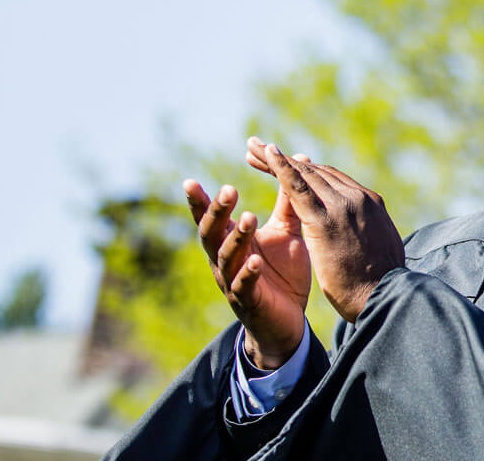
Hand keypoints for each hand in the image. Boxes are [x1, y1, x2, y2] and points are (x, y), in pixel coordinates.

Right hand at [185, 176, 311, 368]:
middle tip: (228, 190)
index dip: (199, 202)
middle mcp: (225, 260)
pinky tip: (256, 262)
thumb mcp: (286, 232)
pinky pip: (244, 287)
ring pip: (226, 258)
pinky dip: (248, 274)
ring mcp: (233, 281)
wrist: (287, 321)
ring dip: (237, 238)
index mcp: (230, 241)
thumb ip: (287, 202)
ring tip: (250, 217)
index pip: (210, 218)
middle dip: (217, 212)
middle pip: (212, 233)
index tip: (189, 182)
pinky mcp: (249, 302)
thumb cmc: (281, 272)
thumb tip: (293, 163)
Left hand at [259, 142, 405, 322]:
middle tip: (259, 149)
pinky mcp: (325, 220)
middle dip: (286, 160)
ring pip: (305, 175)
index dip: (305, 171)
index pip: (332, 180)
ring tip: (252, 150)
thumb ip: (368, 234)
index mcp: (370, 204)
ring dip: (276, 160)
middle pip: (316, 172)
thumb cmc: (380, 285)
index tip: (286, 164)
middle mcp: (358, 198)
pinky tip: (266, 156)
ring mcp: (343, 206)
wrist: (385, 298)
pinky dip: (281, 168)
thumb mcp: (377, 250)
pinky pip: (298, 188)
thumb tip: (366, 235)